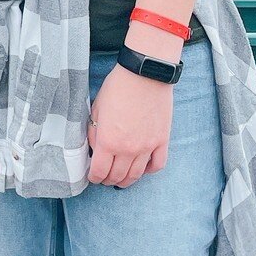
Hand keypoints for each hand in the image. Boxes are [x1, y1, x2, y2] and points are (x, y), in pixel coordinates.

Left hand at [87, 64, 172, 188]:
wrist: (144, 74)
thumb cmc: (117, 88)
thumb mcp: (96, 109)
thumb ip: (94, 132)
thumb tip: (95, 149)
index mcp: (108, 141)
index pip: (99, 171)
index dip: (94, 178)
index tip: (93, 177)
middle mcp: (128, 149)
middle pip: (118, 176)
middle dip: (109, 180)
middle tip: (105, 179)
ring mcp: (148, 147)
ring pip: (137, 175)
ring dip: (127, 180)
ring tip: (121, 180)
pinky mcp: (162, 141)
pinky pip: (157, 165)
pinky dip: (149, 171)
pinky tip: (142, 168)